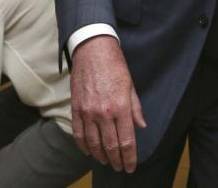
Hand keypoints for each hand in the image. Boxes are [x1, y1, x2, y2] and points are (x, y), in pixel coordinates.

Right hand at [70, 35, 146, 172]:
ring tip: (106, 161)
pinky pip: (78, 134)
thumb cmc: (115, 65)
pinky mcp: (76, 108)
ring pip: (93, 143)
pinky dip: (83, 146)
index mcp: (121, 107)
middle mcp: (104, 112)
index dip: (129, 158)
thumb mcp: (131, 86)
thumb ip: (135, 109)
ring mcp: (88, 112)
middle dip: (116, 161)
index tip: (130, 167)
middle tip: (119, 168)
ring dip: (100, 156)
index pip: (126, 141)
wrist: (92, 49)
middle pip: (110, 146)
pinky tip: (89, 152)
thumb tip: (141, 126)